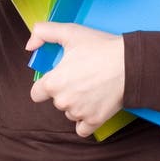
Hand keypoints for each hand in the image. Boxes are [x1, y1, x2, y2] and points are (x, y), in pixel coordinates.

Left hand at [26, 22, 125, 137]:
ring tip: (92, 87)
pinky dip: (86, 121)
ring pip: (70, 113)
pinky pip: (83, 128)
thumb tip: (29, 45)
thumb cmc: (101, 48)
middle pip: (57, 101)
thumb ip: (43, 33)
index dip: (45, 86)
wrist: (130, 64)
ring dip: (77, 104)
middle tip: (81, 77)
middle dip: (66, 91)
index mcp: (53, 83)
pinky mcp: (95, 121)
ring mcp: (79, 113)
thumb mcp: (70, 32)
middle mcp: (63, 101)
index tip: (57, 79)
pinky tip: (92, 107)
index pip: (36, 93)